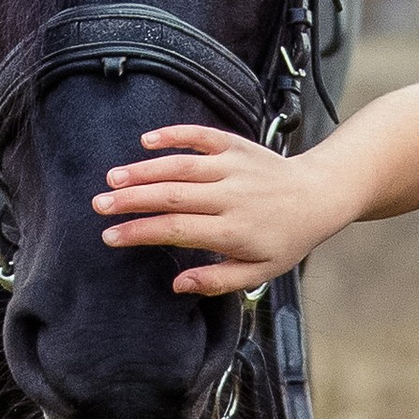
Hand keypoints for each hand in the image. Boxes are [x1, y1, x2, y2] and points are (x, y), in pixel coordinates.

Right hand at [92, 126, 340, 295]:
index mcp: (233, 230)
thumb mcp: (259, 272)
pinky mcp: (236, 146)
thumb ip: (218, 281)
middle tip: (99, 205)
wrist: (319, 195)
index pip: (177, 229)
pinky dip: (174, 134)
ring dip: (143, 170)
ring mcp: (233, 167)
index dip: (141, 232)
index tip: (111, 236)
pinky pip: (201, 136)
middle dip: (131, 200)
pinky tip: (145, 140)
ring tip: (112, 178)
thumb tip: (177, 284)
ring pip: (180, 165)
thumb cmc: (286, 239)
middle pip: (172, 196)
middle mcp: (230, 196)